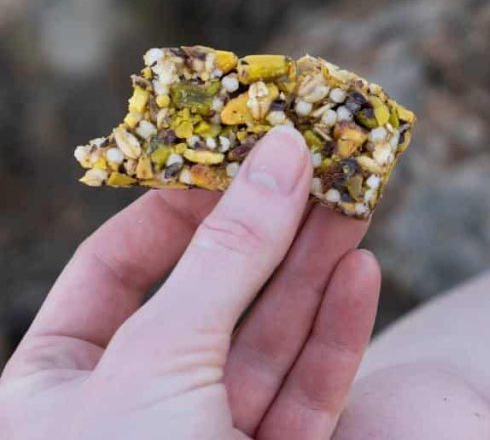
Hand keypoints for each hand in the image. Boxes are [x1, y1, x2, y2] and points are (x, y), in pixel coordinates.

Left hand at [0, 127, 380, 439]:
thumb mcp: (156, 359)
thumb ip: (225, 253)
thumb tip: (275, 151)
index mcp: (57, 385)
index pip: (115, 268)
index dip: (176, 204)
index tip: (233, 150)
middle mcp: (133, 408)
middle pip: (209, 292)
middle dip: (266, 224)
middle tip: (315, 157)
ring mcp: (209, 438)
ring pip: (268, 333)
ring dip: (314, 262)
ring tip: (355, 193)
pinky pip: (307, 385)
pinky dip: (337, 329)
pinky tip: (360, 268)